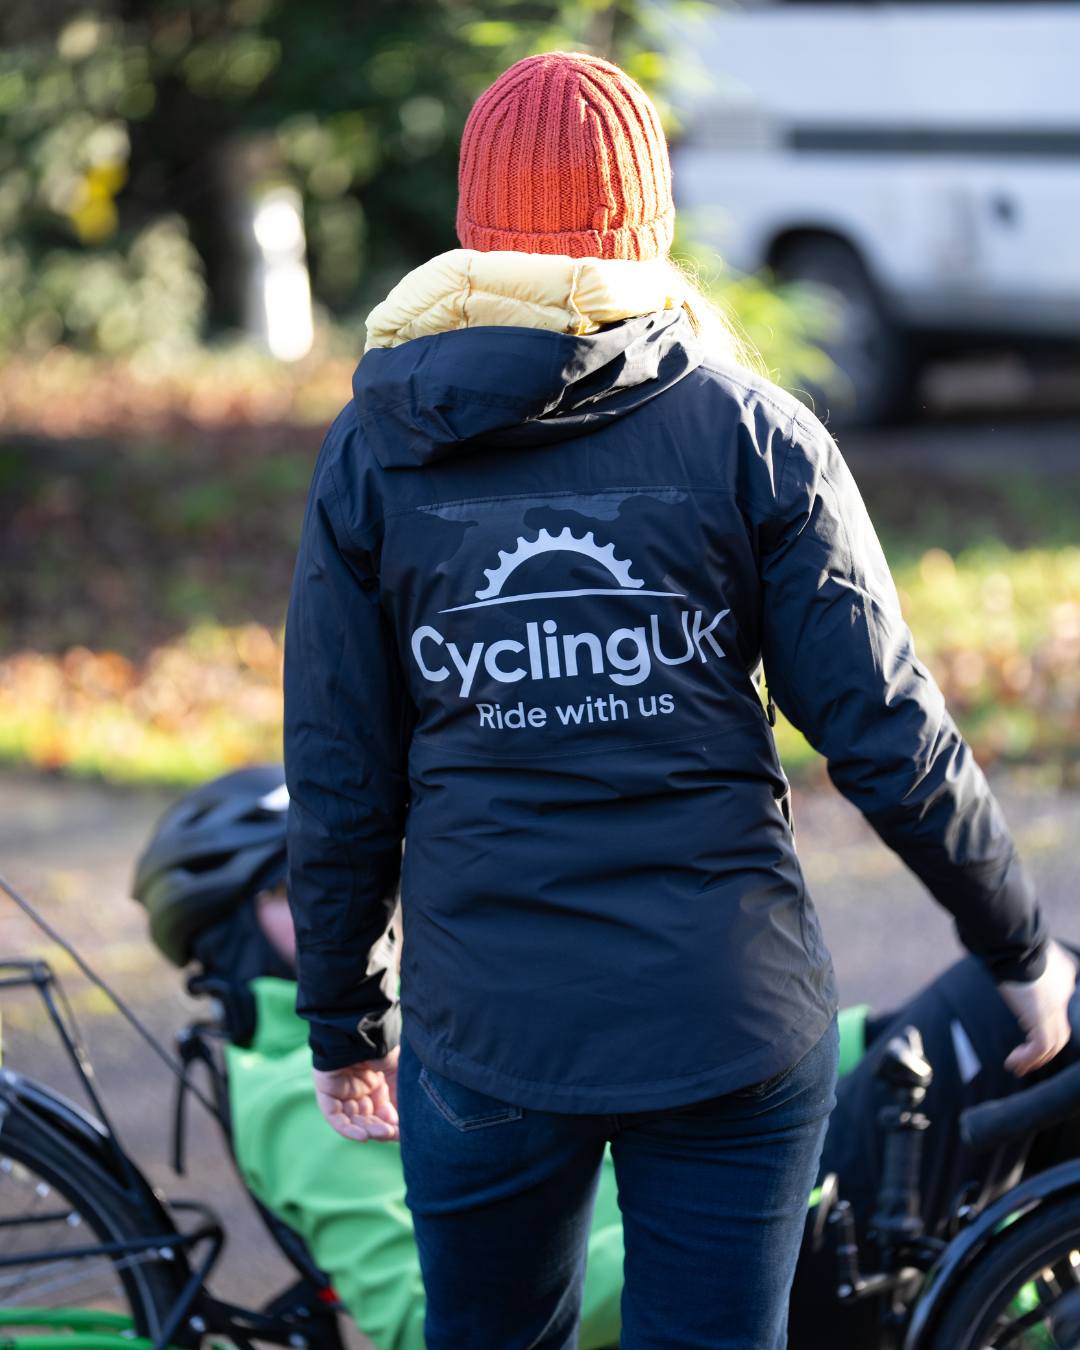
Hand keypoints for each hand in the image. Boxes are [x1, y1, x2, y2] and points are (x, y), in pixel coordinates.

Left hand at [313, 1045, 399, 1140]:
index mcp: (375, 1081)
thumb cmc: (379, 1043)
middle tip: (394, 1133)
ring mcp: (342, 1091)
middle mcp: (358, 1088)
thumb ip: (399, 1094)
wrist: (359, 1026)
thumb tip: (407, 1121)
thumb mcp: (395, 1069)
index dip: (393, 1122)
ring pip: (355, 1119)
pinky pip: (335, 1117)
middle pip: (369, 1117)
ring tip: (383, 1132)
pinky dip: (348, 1129)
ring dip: (369, 1128)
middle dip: (382, 1127)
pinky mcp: (327, 1093)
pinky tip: (363, 1135)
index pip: (383, 1109)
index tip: (406, 1130)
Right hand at [998, 940, 1076, 1075]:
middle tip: (1025, 1060)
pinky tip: (1013, 1061)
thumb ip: (1023, 966)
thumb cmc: (1011, 943)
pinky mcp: (1042, 1017)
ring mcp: (1056, 1007)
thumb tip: (1004, 965)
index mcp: (1064, 980)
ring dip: (1034, 1059)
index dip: (1047, 1028)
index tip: (1029, 1038)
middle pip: (1061, 1032)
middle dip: (1044, 1051)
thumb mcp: (1024, 956)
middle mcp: (1065, 996)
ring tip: (1016, 1066)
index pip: (1060, 1012)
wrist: (1013, 942)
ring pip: (1054, 1043)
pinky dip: (1028, 1057)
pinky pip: (1041, 1046)